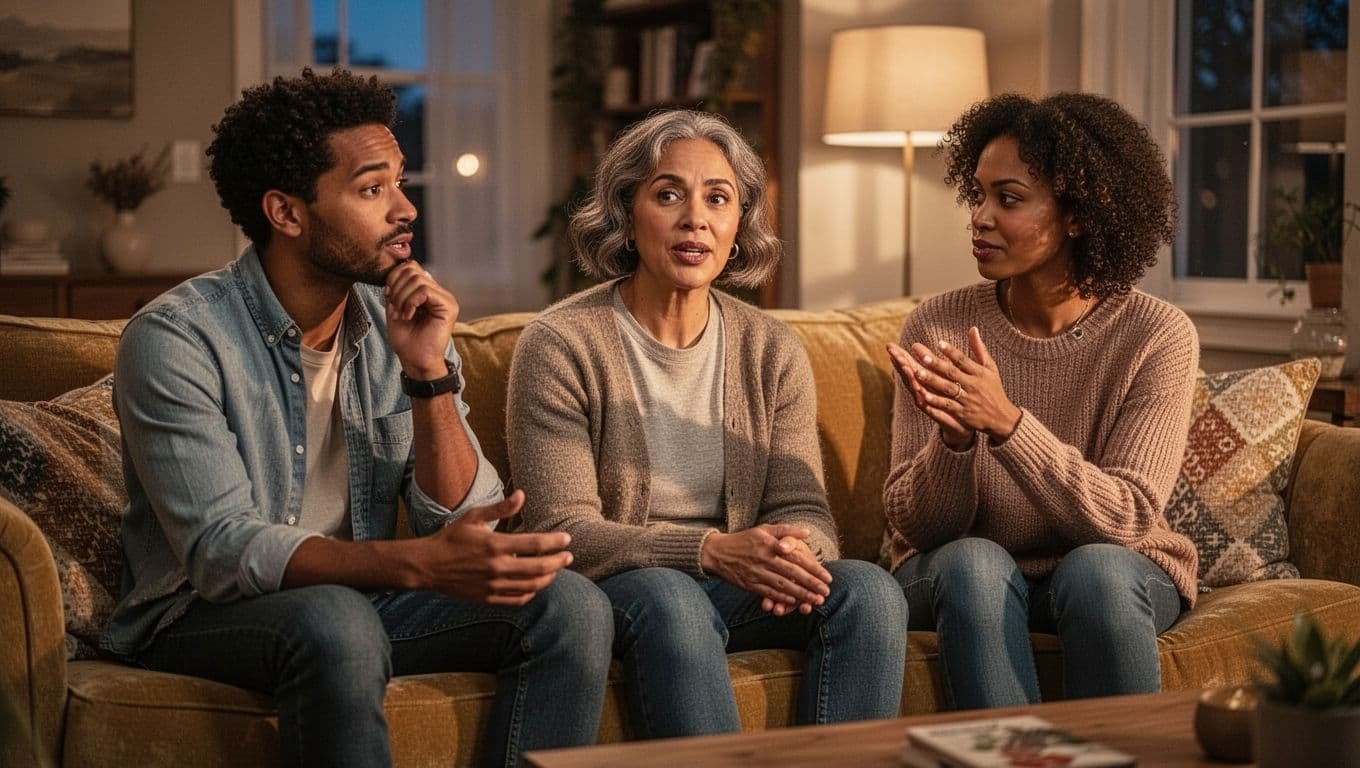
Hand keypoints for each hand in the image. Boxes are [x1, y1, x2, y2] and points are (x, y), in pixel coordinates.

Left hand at [384, 259, 458, 378]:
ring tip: (401, 314)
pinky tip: (408, 316)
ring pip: (418, 280)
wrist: (415, 361)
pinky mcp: (448, 306)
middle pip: (413, 270)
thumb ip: (396, 289)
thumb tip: (395, 271)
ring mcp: (446, 299)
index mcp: (428, 292)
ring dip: (402, 297)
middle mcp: (439, 292)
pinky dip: (411, 302)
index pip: (411, 267)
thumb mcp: (394, 309)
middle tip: (394, 307)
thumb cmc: (406, 340)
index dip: (395, 276)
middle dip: (396, 287)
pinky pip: (425, 291)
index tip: (388, 297)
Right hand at [414, 490, 573, 605]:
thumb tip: (522, 494)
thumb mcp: (473, 517)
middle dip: (559, 562)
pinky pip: (517, 599)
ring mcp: (493, 585)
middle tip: (569, 557)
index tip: (567, 539)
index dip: (555, 542)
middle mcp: (496, 567)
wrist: (428, 566)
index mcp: (494, 544)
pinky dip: (531, 593)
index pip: (535, 544)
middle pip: (539, 567)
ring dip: (548, 578)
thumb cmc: (451, 538)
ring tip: (555, 570)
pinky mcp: (488, 598)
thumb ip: (500, 508)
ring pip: (531, 586)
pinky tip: (536, 585)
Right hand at [700, 525, 831, 612]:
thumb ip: (786, 530)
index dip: (813, 568)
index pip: (796, 557)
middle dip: (811, 584)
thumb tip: (807, 532)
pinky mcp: (750, 584)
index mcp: (770, 544)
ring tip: (815, 600)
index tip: (827, 577)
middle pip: (792, 573)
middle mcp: (765, 559)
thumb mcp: (764, 529)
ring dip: (800, 594)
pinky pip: (768, 592)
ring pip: (783, 585)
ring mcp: (757, 573)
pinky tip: (793, 602)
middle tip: (826, 592)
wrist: (717, 552)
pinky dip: (782, 598)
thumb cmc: (744, 539)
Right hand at [888, 341, 971, 448]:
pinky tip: (919, 390)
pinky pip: (927, 404)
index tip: (891, 345)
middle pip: (909, 375)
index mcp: (927, 379)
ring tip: (905, 366)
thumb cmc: (958, 397)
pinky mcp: (936, 412)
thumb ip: (949, 358)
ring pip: (916, 388)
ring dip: (909, 378)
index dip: (901, 356)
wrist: (965, 421)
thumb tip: (948, 340)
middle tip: (891, 352)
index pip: (911, 365)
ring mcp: (927, 401)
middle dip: (900, 363)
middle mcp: (923, 389)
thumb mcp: (954, 375)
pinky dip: (922, 397)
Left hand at [889, 327, 1021, 443]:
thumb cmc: (993, 389)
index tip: (939, 343)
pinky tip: (923, 395)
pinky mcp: (962, 414)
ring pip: (947, 389)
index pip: (963, 360)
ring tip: (916, 372)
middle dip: (936, 364)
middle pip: (952, 373)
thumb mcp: (990, 368)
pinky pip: (947, 406)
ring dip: (932, 381)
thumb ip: (979, 348)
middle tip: (921, 356)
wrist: (1002, 418)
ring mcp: (967, 400)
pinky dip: (936, 401)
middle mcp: (973, 385)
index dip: (951, 352)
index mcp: (979, 373)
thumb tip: (973, 328)